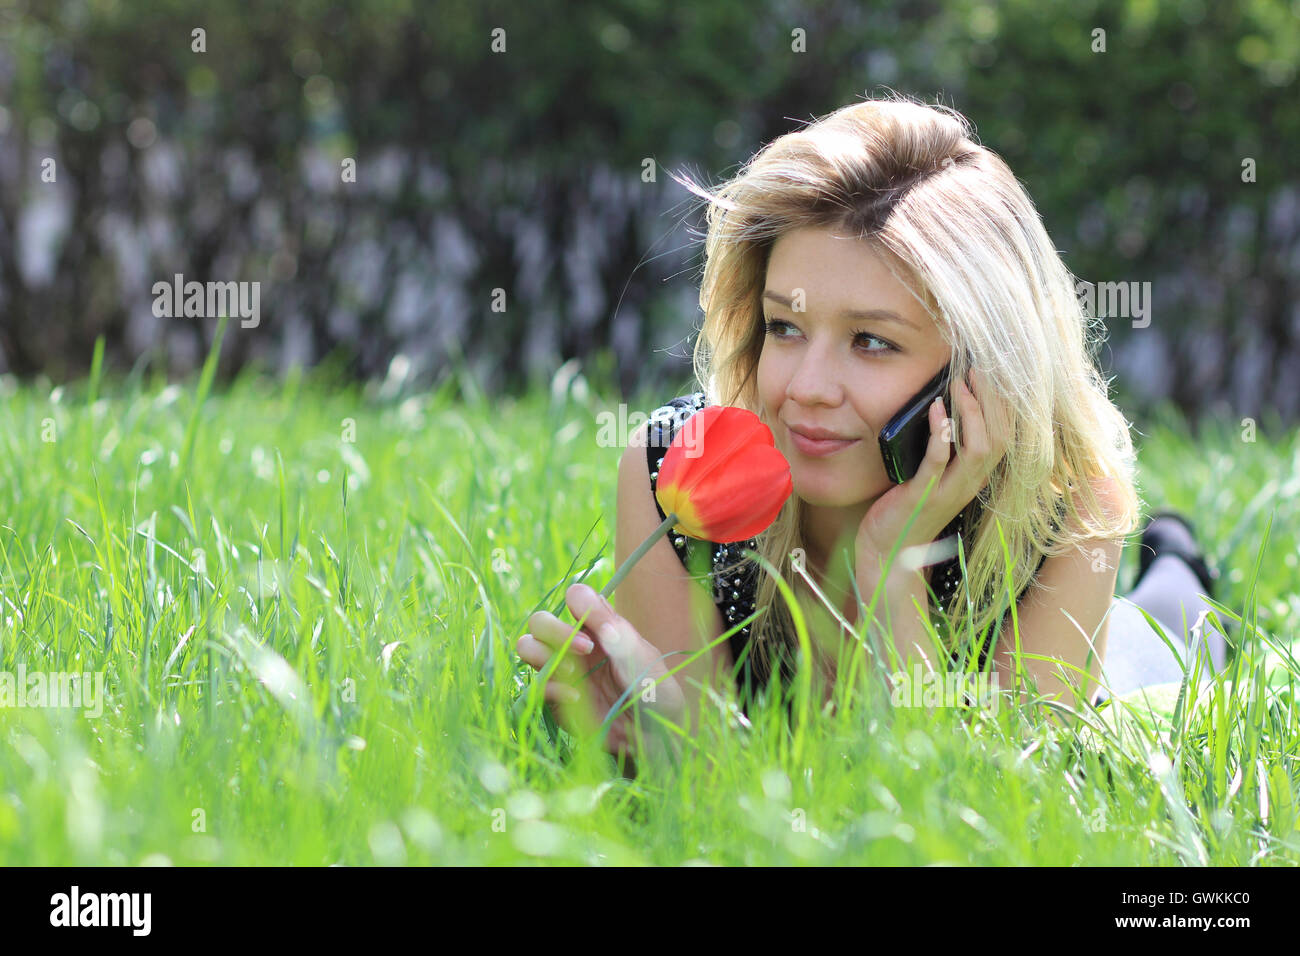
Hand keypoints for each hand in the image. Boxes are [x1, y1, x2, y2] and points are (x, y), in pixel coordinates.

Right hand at [515, 583, 685, 761]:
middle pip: (540, 621)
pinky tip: (577, 696)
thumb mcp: (643, 659)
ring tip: (574, 672)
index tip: (596, 629)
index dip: (577, 607)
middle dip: (554, 631)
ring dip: (543, 655)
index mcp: (600, 626)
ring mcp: (563, 670)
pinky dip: (552, 688)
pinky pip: (537, 685)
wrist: (654, 736)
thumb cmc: (655, 691)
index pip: (574, 598)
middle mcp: (576, 643)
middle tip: (584, 650)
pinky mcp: (556, 698)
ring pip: (527, 647)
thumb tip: (589, 600)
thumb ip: (617, 631)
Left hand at [856, 369, 1009, 585]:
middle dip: (994, 400)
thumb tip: (942, 406)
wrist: (887, 553)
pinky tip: (938, 412)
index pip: (1004, 436)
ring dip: (972, 413)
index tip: (991, 373)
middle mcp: (969, 484)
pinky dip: (941, 435)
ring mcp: (948, 491)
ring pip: (980, 449)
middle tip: (978, 369)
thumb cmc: (906, 509)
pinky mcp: (922, 496)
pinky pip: (939, 462)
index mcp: (974, 477)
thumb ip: (944, 449)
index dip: (1003, 404)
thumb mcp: (932, 476)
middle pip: (1000, 438)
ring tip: (959, 384)